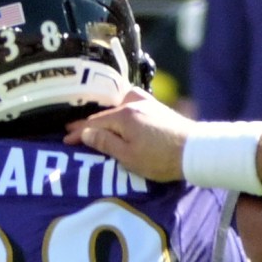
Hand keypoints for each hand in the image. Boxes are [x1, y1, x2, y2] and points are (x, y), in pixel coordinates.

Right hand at [65, 93, 194, 183]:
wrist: (196, 151)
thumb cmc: (160, 158)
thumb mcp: (128, 156)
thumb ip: (105, 143)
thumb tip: (87, 133)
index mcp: (124, 116)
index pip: (94, 123)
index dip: (79, 132)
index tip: (65, 139)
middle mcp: (134, 104)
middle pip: (105, 112)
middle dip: (88, 122)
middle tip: (73, 129)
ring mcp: (148, 104)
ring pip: (119, 103)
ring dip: (106, 111)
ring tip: (97, 119)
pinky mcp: (159, 109)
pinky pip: (133, 102)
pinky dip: (121, 107)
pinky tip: (122, 113)